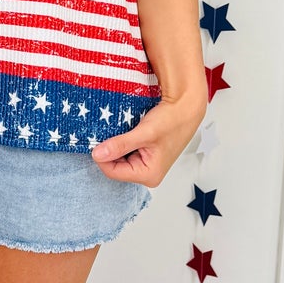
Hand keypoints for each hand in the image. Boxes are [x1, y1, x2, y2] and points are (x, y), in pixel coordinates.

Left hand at [89, 93, 206, 187]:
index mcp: (149, 175)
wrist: (186, 107)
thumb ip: (120, 145)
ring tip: (120, 132)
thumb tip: (97, 154)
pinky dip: (121, 142)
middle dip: (109, 151)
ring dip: (115, 146)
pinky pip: (125, 152)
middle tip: (109, 133)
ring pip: (118, 159)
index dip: (101, 157)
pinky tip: (125, 133)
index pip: (113, 172)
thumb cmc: (172, 120)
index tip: (97, 140)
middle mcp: (147, 174)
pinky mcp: (144, 155)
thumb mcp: (144, 133)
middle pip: (115, 167)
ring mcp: (146, 165)